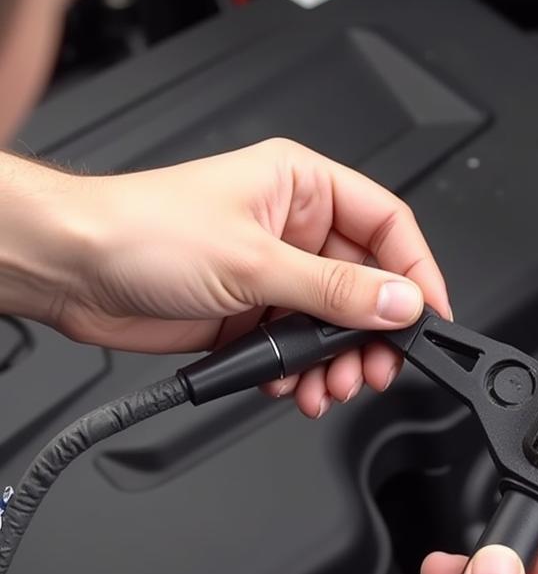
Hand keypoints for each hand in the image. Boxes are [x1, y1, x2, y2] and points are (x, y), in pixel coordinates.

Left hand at [0, 142, 449, 416]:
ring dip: (336, 362)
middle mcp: (294, 228)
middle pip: (367, 284)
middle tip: (376, 367)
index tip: (429, 317)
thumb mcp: (254, 261)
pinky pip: (298, 348)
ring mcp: (274, 273)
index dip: (417, 272)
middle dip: (373, 333)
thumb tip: (398, 302)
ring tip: (329, 386)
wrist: (71, 270)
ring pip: (334, 324)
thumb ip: (336, 289)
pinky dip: (300, 373)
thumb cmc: (141, 231)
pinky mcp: (252, 313)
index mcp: (302, 187)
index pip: (388, 226)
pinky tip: (290, 386)